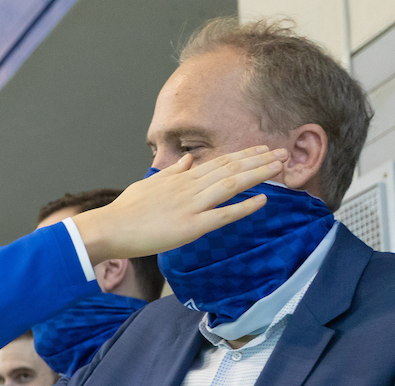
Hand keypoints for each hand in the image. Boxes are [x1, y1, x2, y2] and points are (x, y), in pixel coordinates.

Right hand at [73, 146, 288, 263]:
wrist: (110, 227)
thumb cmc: (125, 210)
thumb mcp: (149, 184)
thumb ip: (171, 172)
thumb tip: (186, 159)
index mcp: (180, 178)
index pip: (218, 161)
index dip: (243, 154)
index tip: (262, 148)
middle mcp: (190, 187)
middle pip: (231, 168)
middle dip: (259, 159)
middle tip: (284, 152)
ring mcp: (192, 205)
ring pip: (232, 184)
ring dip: (259, 174)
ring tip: (281, 167)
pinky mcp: (190, 226)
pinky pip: (223, 214)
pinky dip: (245, 206)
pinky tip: (263, 200)